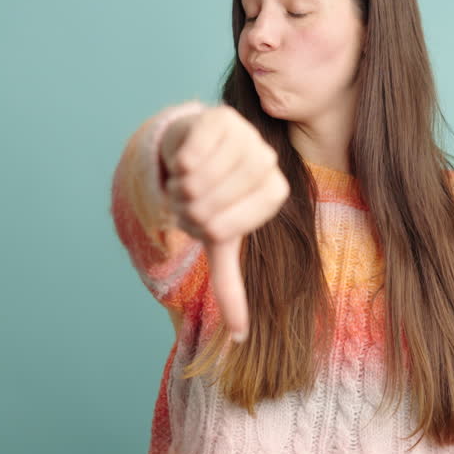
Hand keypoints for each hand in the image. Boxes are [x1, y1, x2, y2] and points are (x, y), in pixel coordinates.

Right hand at [160, 105, 288, 342]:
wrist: (196, 146)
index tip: (203, 218)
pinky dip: (178, 162)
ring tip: (185, 179)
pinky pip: (192, 151)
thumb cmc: (214, 196)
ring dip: (178, 185)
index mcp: (275, 195)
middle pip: (207, 205)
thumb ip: (231, 286)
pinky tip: (184, 158)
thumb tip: (239, 336)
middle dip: (185, 207)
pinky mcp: (222, 116)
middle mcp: (269, 162)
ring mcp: (248, 136)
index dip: (200, 228)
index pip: (223, 229)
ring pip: (197, 179)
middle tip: (188, 197)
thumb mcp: (222, 240)